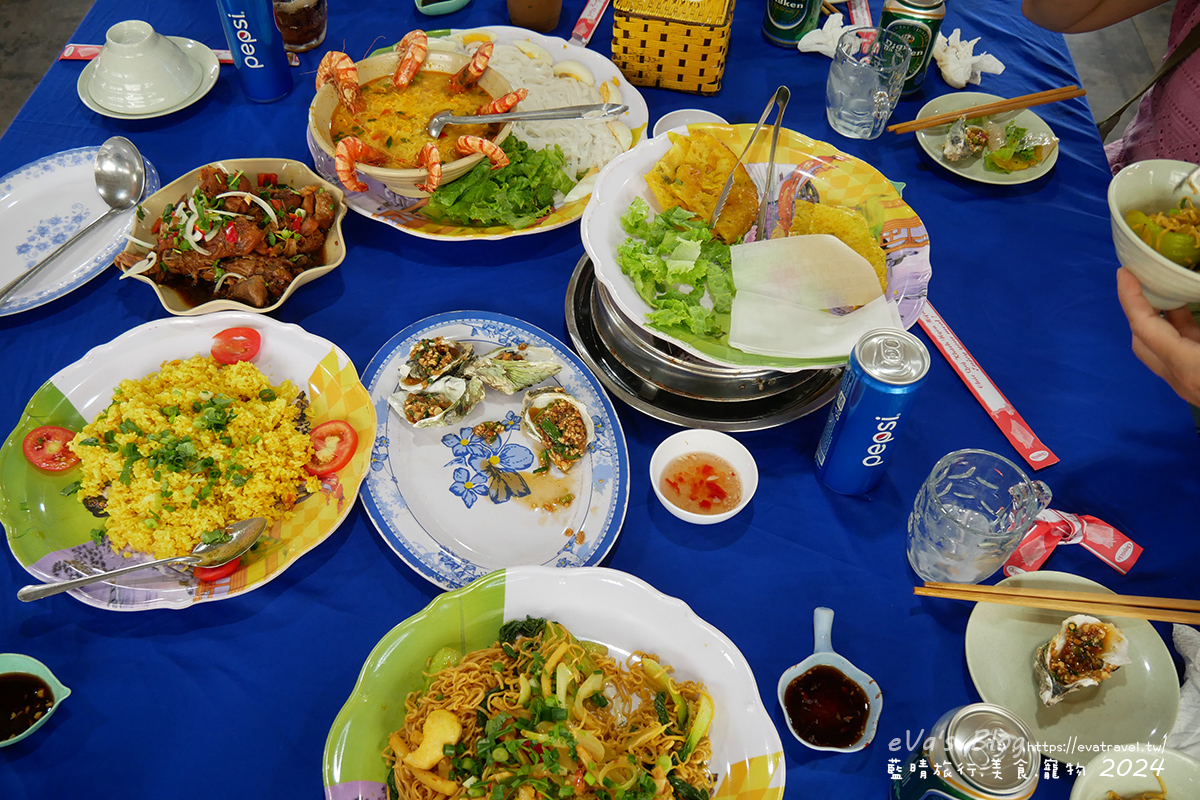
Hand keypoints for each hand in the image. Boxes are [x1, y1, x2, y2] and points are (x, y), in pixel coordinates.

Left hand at [1116, 267, 1199, 404]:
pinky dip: (1181, 334)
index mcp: (1189, 365)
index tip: (1124, 273)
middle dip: (1140, 310)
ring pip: (1161, 351)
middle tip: (1147, 281)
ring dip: (1163, 321)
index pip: (1145, 327)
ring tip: (1173, 292)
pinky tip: (1194, 317)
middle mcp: (1182, 378)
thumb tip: (1194, 283)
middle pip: (1143, 342)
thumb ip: (1197, 320)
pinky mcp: (1199, 386)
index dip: (1131, 297)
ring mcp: (1190, 386)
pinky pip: (1181, 356)